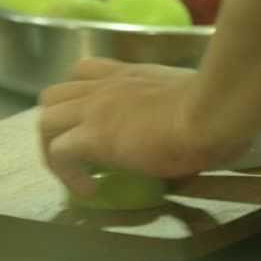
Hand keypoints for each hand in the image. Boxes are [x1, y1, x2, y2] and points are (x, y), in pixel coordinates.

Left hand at [39, 58, 249, 195]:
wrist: (210, 111)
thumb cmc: (216, 108)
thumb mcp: (193, 104)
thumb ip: (187, 115)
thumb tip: (205, 144)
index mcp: (129, 75)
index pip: (86, 71)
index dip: (78, 96)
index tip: (92, 123)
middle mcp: (106, 87)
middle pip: (54, 95)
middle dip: (55, 123)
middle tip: (73, 148)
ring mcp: (95, 110)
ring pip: (45, 120)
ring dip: (51, 146)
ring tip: (72, 170)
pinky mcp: (94, 136)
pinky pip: (59, 154)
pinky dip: (66, 174)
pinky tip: (88, 190)